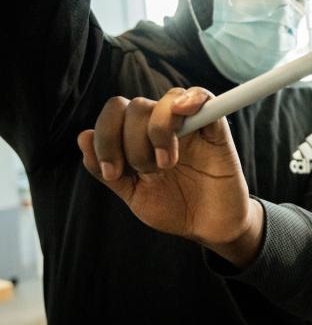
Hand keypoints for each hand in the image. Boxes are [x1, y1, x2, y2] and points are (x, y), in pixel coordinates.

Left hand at [77, 87, 262, 267]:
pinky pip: (204, 97)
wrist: (210, 227)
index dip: (106, 138)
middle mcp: (163, 126)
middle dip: (133, 143)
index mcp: (140, 138)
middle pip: (136, 106)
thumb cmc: (175, 209)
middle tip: (148, 172)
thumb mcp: (134, 194)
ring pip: (165, 101)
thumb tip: (83, 137)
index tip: (113, 173)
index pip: (115, 113)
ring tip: (166, 164)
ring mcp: (190, 125)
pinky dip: (192, 98)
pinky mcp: (216, 129)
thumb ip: (108, 171)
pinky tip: (184, 111)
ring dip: (158, 132)